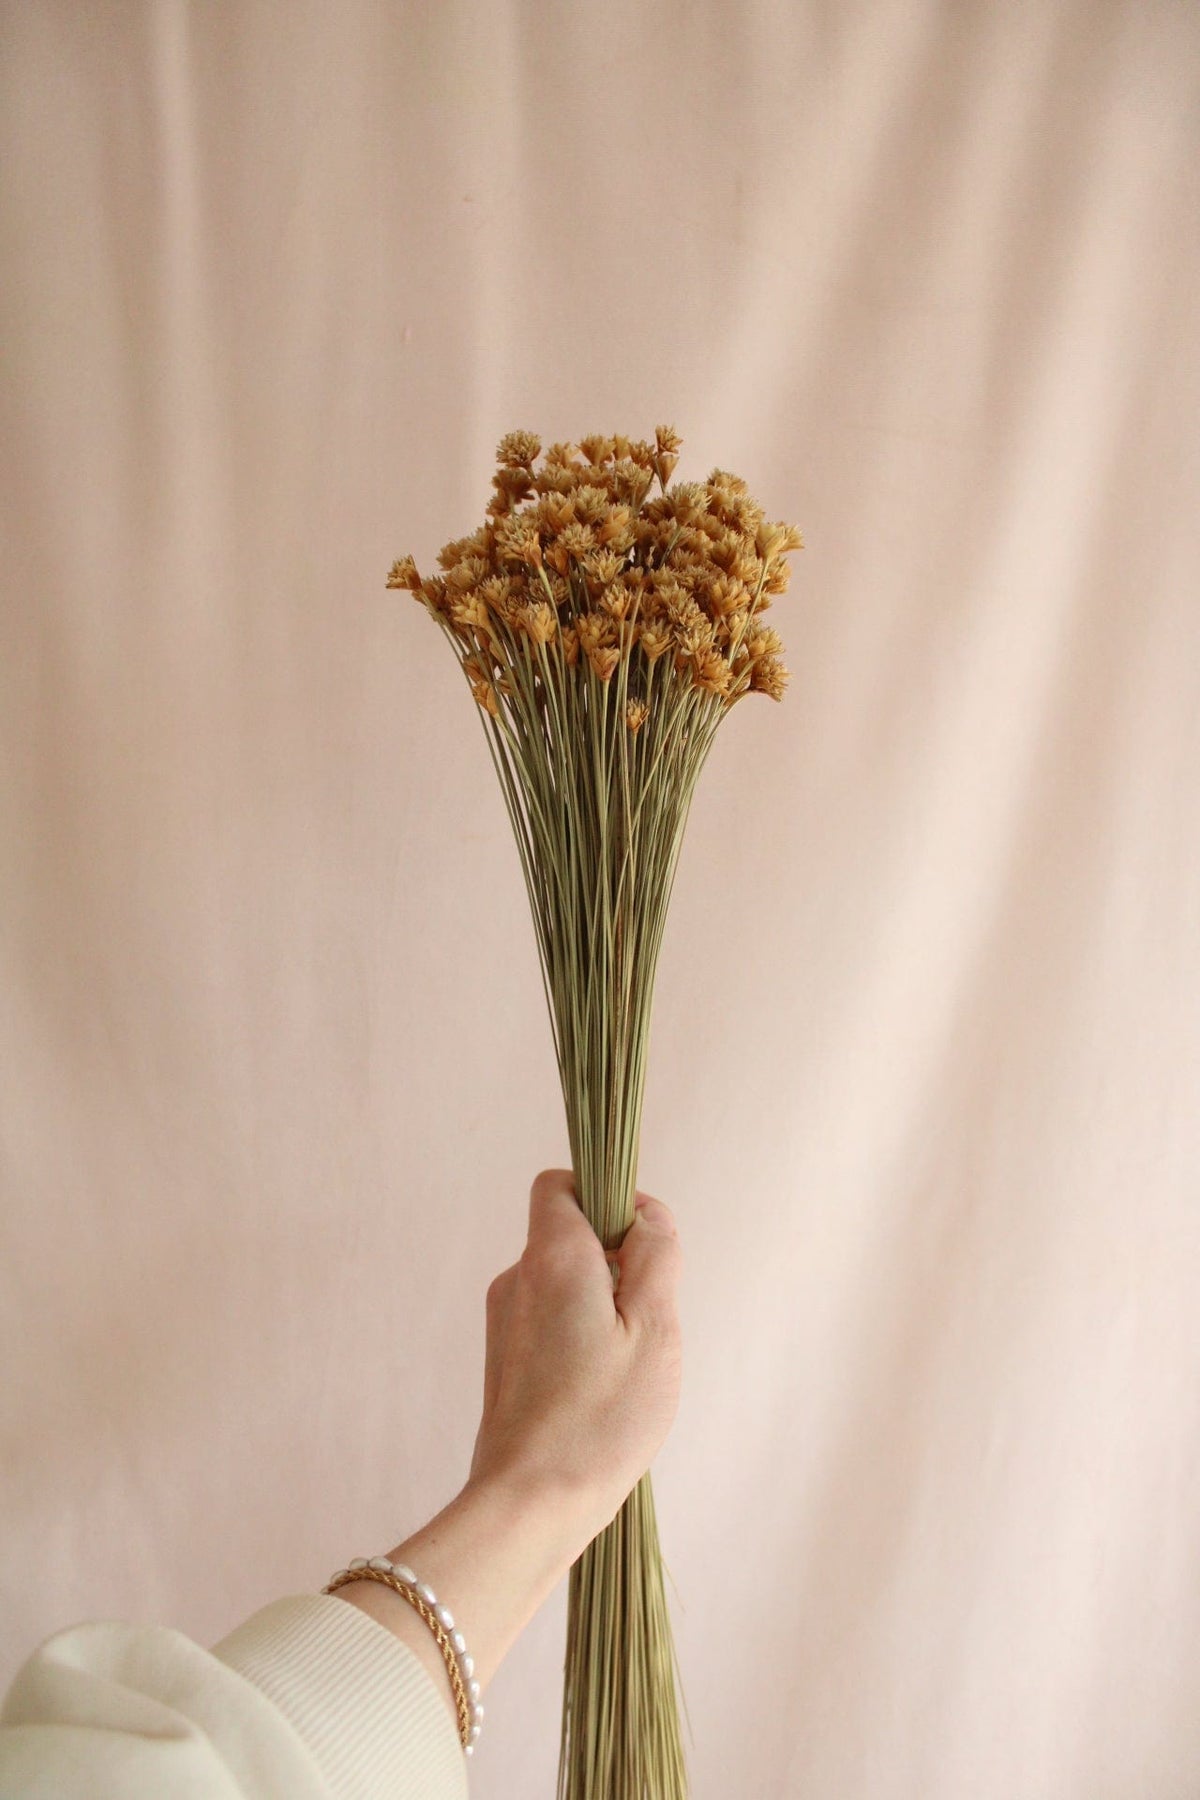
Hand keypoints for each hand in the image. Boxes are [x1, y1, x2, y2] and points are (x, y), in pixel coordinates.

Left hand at [467, 1167, 682, 1546]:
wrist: (530, 1504)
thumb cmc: (600, 1419)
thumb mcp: (655, 1329)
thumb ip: (656, 1255)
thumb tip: (647, 1214)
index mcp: (552, 1258)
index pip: (561, 1184)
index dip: (607, 1196)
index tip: (645, 1243)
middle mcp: (517, 1280)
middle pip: (570, 1236)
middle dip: (617, 1262)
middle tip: (648, 1322)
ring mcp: (506, 1323)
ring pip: (565, 1285)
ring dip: (603, 1308)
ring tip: (626, 1367)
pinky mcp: (505, 1362)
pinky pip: (552, 1324)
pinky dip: (582, 1340)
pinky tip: (603, 1391)